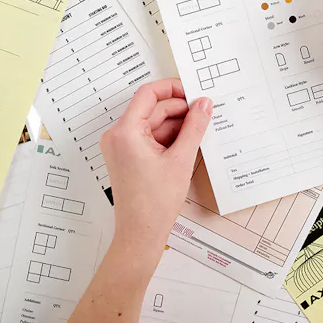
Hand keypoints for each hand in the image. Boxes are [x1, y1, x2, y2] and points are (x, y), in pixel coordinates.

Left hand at [100, 79, 211, 257]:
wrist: (140, 234)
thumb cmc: (154, 203)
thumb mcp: (181, 159)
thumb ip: (194, 127)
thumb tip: (204, 104)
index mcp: (125, 132)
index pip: (148, 94)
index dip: (172, 88)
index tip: (193, 92)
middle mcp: (118, 135)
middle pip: (152, 109)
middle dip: (179, 110)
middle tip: (204, 113)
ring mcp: (122, 146)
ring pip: (153, 123)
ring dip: (176, 125)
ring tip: (199, 132)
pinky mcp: (128, 156)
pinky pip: (150, 136)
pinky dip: (168, 137)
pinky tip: (188, 143)